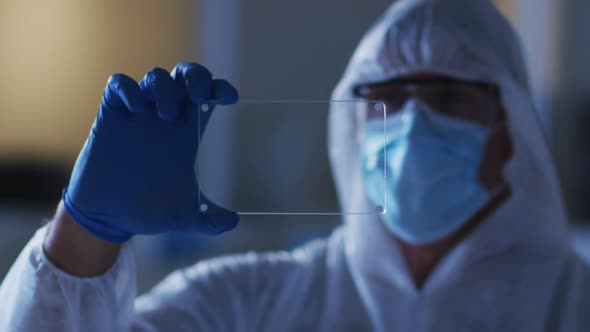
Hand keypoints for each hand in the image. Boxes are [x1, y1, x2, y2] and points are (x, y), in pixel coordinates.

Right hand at [62, 62, 238, 242]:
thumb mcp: (183, 216)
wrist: (108, 217)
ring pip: (156, 77)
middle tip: (199, 95)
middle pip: (184, 76)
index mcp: (186, 132)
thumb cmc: (148, 210)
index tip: (230, 97)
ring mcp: (138, 114)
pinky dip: (128, 89)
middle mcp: (165, 117)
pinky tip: (136, 109)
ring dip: (165, 88)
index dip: (219, 88)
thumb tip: (234, 223)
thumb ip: (209, 220)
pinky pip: (118, 85)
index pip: (207, 96)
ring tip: (167, 115)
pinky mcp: (110, 116)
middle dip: (195, 76)